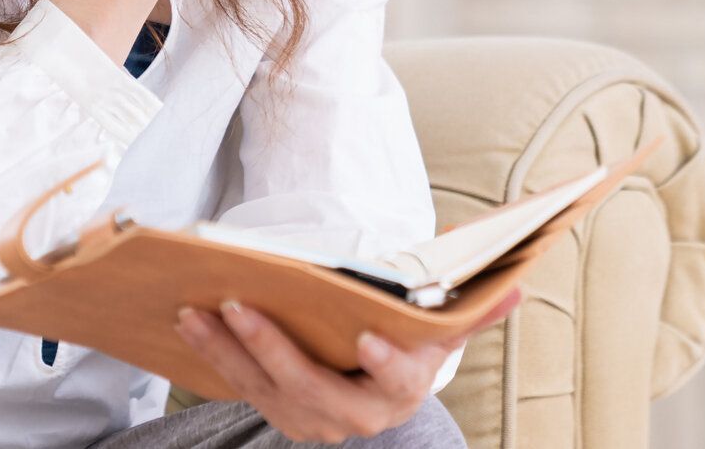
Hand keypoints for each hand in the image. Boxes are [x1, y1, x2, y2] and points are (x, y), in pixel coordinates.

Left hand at [172, 286, 523, 443]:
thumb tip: (514, 287)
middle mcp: (355, 415)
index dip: (383, 364)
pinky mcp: (278, 408)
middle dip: (271, 347)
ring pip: (264, 385)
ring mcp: (310, 417)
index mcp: (402, 390)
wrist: (380, 393)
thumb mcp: (444, 331)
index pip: (394, 380)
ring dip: (226, 348)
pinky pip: (242, 382)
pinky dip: (213, 354)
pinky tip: (190, 321)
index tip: (366, 340)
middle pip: (310, 385)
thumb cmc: (410, 348)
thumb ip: (474, 311)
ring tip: (197, 308)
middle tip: (242, 306)